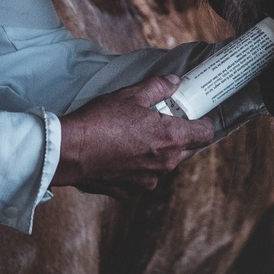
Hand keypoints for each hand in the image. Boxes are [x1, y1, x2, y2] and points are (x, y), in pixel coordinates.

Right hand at [52, 75, 214, 198]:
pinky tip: (122, 153)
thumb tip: (174, 82)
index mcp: (171, 138)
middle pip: (187, 151)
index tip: (196, 116)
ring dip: (158, 153)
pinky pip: (144, 178)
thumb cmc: (99, 122)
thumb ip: (158, 87)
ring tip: (137, 137)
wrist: (69, 152)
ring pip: (164, 165)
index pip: (205, 134)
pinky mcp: (130, 191)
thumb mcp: (130, 95)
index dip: (203, 123)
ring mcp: (148, 181)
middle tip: (164, 122)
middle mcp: (165, 164)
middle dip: (181, 137)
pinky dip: (138, 167)